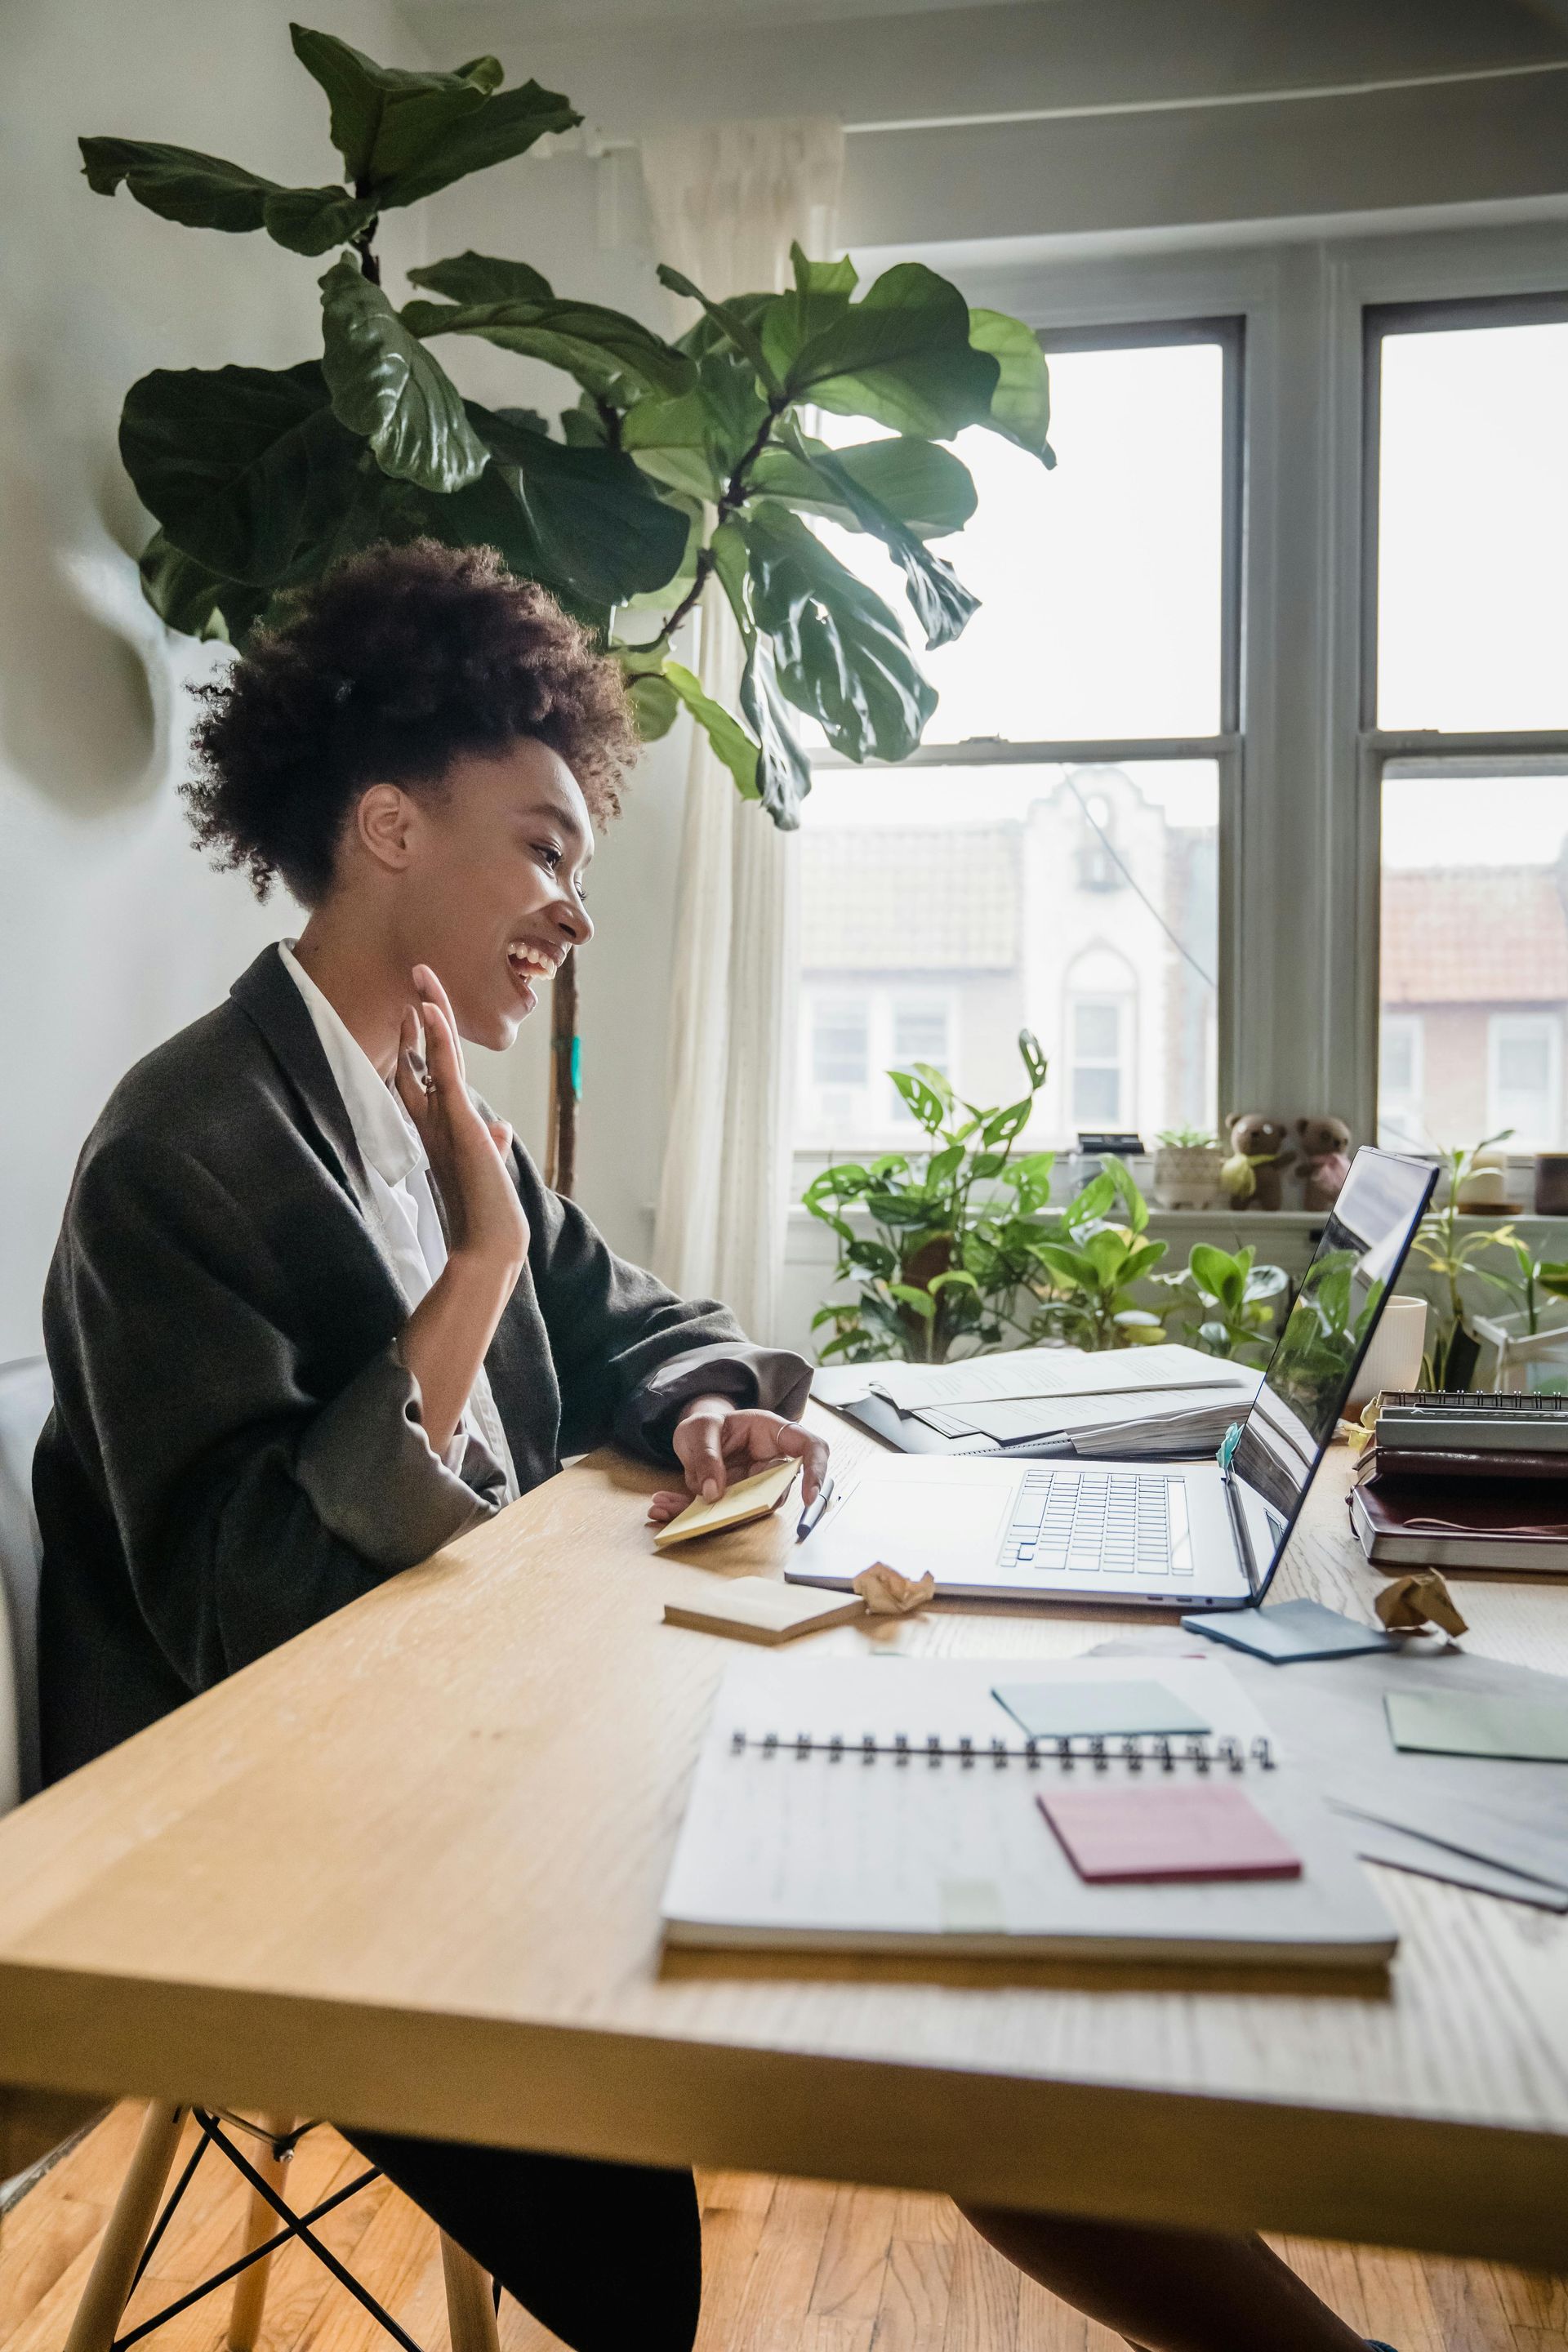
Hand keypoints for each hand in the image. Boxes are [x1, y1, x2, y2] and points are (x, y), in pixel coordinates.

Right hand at [395, 964, 528, 1274]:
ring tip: (421, 977)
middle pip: (419, 1059)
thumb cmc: (488, 1214)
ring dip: (428, 1013)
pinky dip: (438, 1038)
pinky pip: (443, 1070)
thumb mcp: (490, 1168)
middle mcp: (435, 1121)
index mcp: (440, 1131)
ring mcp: (443, 1119)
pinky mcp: (458, 1120)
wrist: (489, 1244)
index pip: (423, 1079)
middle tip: (415, 983)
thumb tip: (500, 1127)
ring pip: (431, 1056)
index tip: (420, 1015)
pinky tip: (430, 1008)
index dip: (420, 1046)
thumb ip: (489, 1144)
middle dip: (418, 1021)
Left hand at [646, 1399, 829, 1524]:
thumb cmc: (708, 1423)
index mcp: (773, 1433)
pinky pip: (718, 1515)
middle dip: (744, 1508)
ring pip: (743, 1510)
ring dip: (705, 1515)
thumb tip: (714, 1493)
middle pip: (776, 1491)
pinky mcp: (733, 1502)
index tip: (808, 1497)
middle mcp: (769, 1464)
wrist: (695, 1433)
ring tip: (663, 1506)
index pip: (810, 1448)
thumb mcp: (701, 1428)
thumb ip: (707, 1455)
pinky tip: (661, 1507)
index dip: (817, 1471)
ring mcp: (753, 1486)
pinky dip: (687, 1515)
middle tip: (708, 1512)